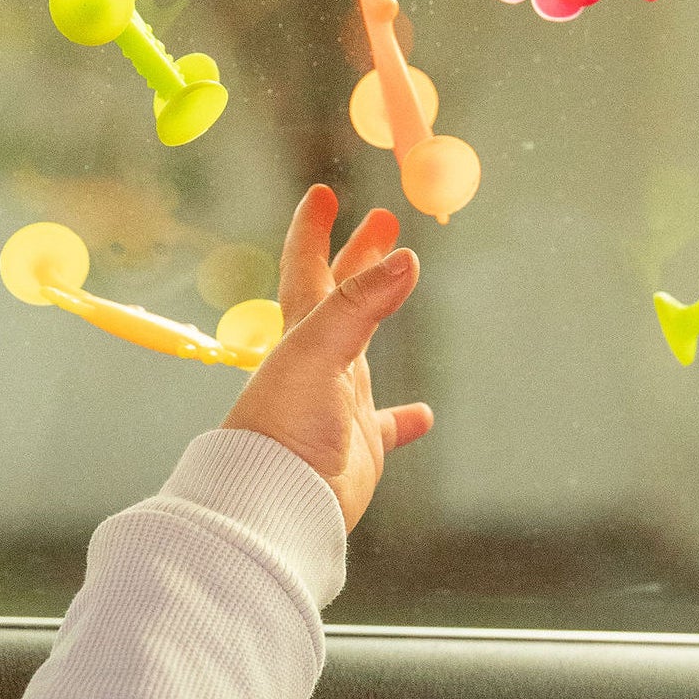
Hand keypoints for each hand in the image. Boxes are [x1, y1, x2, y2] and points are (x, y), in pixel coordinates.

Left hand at [221, 184, 432, 531]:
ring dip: (379, 321)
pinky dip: (404, 419)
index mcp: (300, 336)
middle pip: (343, 299)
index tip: (323, 193)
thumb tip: (404, 259)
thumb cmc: (281, 431)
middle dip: (361, 257)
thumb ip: (359, 307)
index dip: (313, 230)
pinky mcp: (359, 448)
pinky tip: (422, 415)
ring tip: (403, 291)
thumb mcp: (318, 355)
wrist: (275, 506)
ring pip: (364, 353)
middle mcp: (319, 365)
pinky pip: (386, 428)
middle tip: (385, 221)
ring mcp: (339, 406)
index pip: (306, 269)